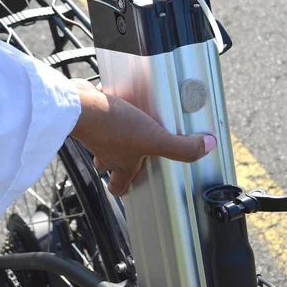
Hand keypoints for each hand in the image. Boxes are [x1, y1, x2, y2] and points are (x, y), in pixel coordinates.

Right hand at [70, 79, 215, 196]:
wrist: (80, 106)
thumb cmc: (112, 126)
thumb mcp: (154, 139)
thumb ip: (181, 147)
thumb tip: (207, 147)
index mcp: (121, 164)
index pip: (119, 187)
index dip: (123, 189)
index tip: (129, 188)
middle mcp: (105, 152)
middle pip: (108, 164)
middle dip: (117, 160)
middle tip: (130, 153)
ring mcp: (95, 134)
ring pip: (102, 140)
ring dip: (112, 136)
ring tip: (128, 123)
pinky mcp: (90, 114)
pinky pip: (99, 116)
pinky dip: (107, 110)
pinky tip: (118, 98)